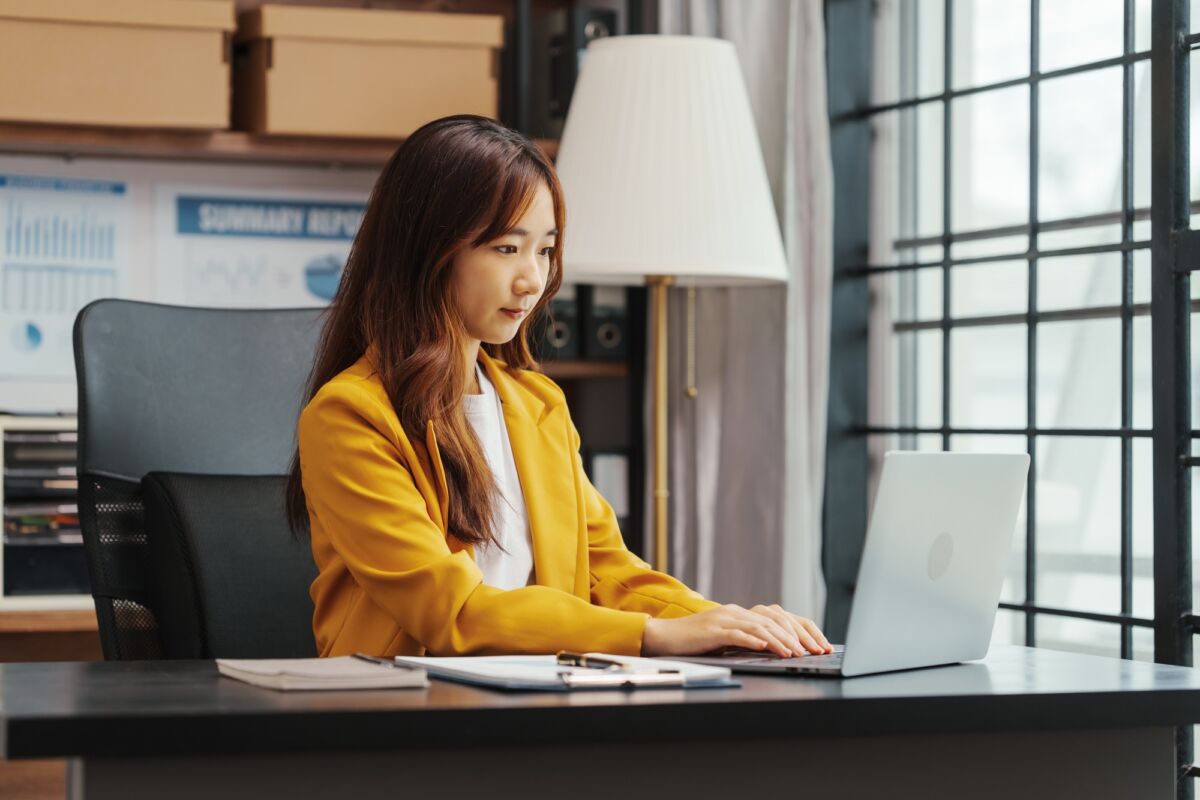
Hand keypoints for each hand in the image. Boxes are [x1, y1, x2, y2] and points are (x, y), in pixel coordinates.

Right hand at [641, 604, 832, 657]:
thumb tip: (776, 650)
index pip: (780, 618)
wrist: (665, 637)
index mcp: (741, 613)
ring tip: (795, 653)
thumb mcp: (726, 640)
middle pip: (775, 621)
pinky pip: (736, 634)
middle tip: (815, 651)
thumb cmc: (695, 642)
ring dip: (780, 640)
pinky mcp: (713, 630)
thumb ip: (748, 640)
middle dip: (798, 637)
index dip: (802, 630)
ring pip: (760, 627)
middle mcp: (736, 612)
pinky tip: (765, 647)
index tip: (819, 645)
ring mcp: (724, 619)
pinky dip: (753, 639)